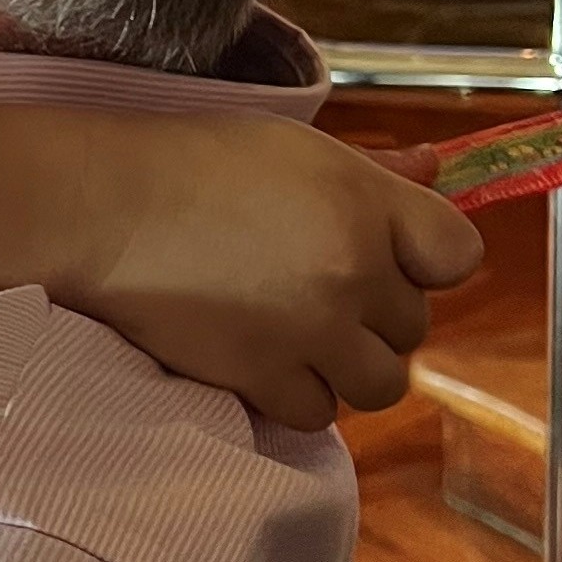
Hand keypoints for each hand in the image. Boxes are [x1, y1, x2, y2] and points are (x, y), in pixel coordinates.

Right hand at [0, 103, 484, 431]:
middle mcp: (353, 269)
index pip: (459, 254)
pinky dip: (297, 396)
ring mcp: (312, 330)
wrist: (102, 210)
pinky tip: (263, 360)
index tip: (389, 259)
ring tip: (298, 337)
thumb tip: (437, 170)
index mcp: (366, 202)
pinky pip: (318, 414)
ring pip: (381, 382)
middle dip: (373, 314)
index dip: (427, 262)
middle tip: (315, 290)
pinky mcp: (264, 377)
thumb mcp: (292, 148)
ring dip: (346, 365)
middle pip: (414, 324)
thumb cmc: (191, 164)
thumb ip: (373, 172)